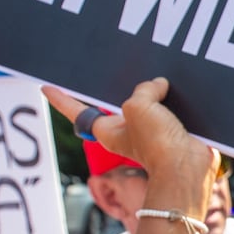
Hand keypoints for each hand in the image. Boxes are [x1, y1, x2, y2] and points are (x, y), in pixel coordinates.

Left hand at [42, 79, 212, 184]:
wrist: (186, 167)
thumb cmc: (155, 144)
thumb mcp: (138, 106)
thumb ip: (143, 90)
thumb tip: (160, 86)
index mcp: (107, 130)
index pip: (77, 111)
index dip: (61, 99)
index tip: (46, 88)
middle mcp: (126, 131)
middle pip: (116, 102)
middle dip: (116, 86)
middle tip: (108, 67)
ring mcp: (149, 132)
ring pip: (145, 103)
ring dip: (151, 90)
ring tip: (155, 76)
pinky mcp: (171, 132)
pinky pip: (168, 108)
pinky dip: (173, 99)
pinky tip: (177, 88)